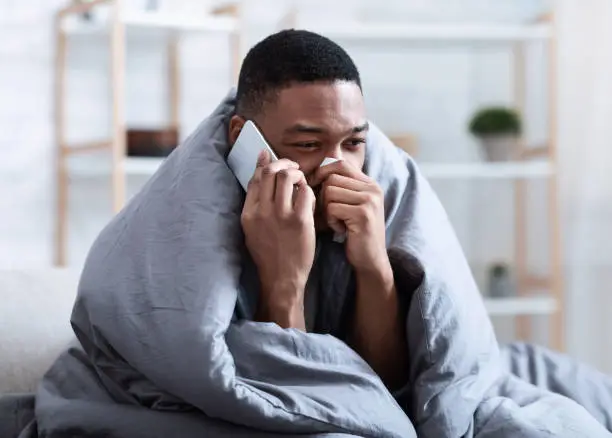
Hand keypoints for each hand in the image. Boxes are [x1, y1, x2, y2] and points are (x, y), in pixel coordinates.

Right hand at [241, 150, 315, 327]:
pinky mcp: (299, 221)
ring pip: (287, 176)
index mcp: (249, 213)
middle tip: (292, 169)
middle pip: (270, 172)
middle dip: (283, 164)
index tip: (270, 157)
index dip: (263, 163)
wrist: (282, 278)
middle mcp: (262, 212)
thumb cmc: (269, 254)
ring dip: (297, 174)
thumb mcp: (253, 229)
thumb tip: (259, 177)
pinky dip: (308, 189)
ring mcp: (281, 216)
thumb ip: (255, 204)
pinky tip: (308, 197)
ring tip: (301, 182)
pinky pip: (305, 192)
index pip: (255, 178)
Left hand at [310, 160, 389, 275]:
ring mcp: (369, 201)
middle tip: (331, 213)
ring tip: (338, 222)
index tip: (314, 187)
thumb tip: (313, 172)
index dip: (323, 172)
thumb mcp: (351, 205)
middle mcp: (372, 189)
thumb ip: (340, 188)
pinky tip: (341, 229)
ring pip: (329, 192)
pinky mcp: (363, 214)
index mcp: (370, 184)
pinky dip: (331, 221)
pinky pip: (332, 208)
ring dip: (327, 210)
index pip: (340, 164)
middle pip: (331, 178)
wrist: (371, 259)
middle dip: (323, 196)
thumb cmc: (354, 233)